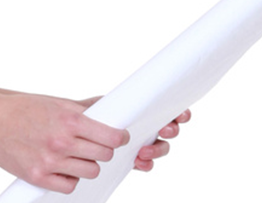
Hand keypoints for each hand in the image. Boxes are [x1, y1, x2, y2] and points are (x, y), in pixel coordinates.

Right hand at [0, 92, 129, 193]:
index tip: (119, 137)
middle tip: (97, 145)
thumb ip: (84, 107)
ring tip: (78, 156)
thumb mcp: (56, 102)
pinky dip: (70, 179)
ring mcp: (50, 162)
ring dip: (88, 164)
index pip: (110, 137)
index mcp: (68, 120)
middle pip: (104, 155)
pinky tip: (64, 168)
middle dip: (104, 150)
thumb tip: (109, 105)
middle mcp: (61, 142)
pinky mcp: (39, 177)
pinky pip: (70, 186)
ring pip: (91, 171)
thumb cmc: (23, 110)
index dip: (119, 137)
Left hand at [78, 98, 192, 172]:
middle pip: (172, 130)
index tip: (180, 115)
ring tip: (143, 152)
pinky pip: (148, 163)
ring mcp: (146, 143)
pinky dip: (146, 164)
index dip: (181, 113)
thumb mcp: (108, 102)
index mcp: (149, 109)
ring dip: (157, 150)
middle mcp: (151, 126)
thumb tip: (129, 99)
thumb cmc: (96, 112)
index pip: (172, 109)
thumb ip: (122, 102)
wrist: (80, 131)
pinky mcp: (137, 158)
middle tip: (163, 130)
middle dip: (171, 131)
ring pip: (162, 148)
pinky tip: (139, 162)